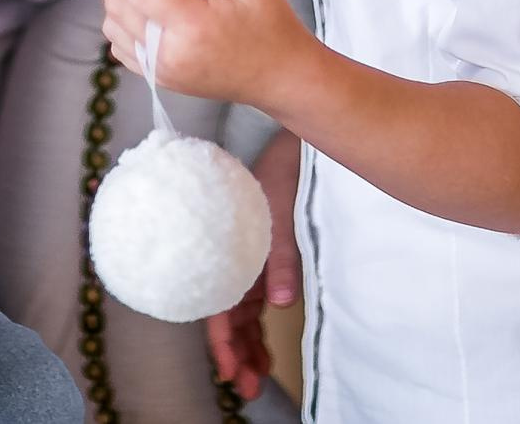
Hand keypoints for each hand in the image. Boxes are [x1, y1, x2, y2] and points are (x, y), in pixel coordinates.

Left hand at [99, 0, 317, 112]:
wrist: (283, 77)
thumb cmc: (271, 27)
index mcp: (191, 28)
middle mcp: (169, 55)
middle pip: (116, 4)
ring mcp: (162, 72)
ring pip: (112, 26)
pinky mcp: (160, 79)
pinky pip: (122, 47)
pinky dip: (121, 19)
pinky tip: (144, 1)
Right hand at [206, 130, 300, 400]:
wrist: (299, 133)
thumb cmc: (286, 165)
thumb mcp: (281, 208)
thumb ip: (281, 255)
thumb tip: (280, 302)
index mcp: (231, 246)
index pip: (220, 306)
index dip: (223, 342)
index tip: (230, 372)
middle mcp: (238, 255)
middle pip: (230, 314)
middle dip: (236, 353)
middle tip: (247, 387)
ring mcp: (253, 254)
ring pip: (244, 309)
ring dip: (248, 342)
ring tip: (258, 375)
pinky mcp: (268, 249)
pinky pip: (258, 293)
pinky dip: (260, 321)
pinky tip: (265, 339)